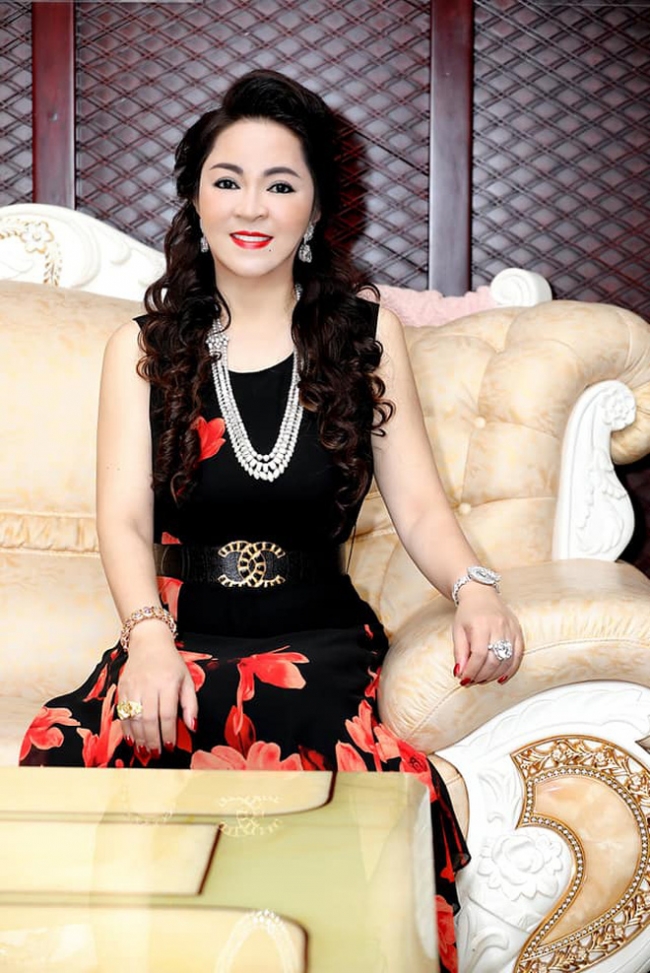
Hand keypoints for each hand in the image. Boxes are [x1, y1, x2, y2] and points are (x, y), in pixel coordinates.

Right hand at [117, 622, 197, 755]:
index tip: (170, 747)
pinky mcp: (122, 687)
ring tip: (144, 750)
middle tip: (156, 754)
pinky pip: (122, 712)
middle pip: (148, 719)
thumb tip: (193, 727)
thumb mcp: (187, 680)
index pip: (167, 714)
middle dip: (152, 740)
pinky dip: (126, 728)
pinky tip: (132, 738)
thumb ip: (190, 704)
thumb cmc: (171, 663)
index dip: (168, 734)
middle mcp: (148, 685)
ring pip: (133, 718)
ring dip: (138, 737)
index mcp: (167, 683)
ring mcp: (133, 686)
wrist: (149, 642)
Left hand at [452, 586, 523, 685]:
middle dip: (482, 675)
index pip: (478, 655)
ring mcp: (511, 629)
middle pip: (494, 659)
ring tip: (483, 679)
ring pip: (507, 660)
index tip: (464, 679)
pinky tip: (501, 678)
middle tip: (473, 681)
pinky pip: (519, 655)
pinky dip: (511, 670)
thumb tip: (461, 673)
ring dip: (494, 675)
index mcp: (481, 625)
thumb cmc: (467, 612)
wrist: (480, 593)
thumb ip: (459, 652)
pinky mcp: (518, 631)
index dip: (472, 671)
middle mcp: (498, 626)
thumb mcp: (457, 630)